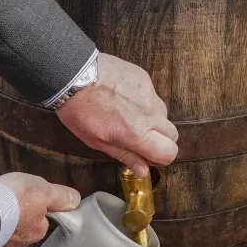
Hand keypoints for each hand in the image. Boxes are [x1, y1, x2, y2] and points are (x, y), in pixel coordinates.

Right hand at [0, 172, 81, 246]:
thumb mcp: (42, 189)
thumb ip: (59, 196)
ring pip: (6, 235)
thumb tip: (74, 200)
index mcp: (37, 230)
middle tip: (10, 203)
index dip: (36, 207)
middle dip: (18, 218)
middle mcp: (21, 243)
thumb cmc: (10, 199)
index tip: (28, 200)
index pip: (42, 220)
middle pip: (24, 229)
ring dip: (2, 225)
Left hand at [55, 53, 178, 177]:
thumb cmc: (80, 110)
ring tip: (129, 117)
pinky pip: (153, 96)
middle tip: (140, 139)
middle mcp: (148, 114)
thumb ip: (125, 156)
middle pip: (173, 135)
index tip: (148, 156)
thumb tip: (143, 171)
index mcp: (136, 133)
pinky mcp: (145, 79)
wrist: (73, 75)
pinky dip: (144, 102)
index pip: (169, 152)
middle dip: (161, 141)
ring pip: (163, 114)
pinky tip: (125, 100)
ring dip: (153, 120)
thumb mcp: (98, 141)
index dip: (160, 158)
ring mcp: (149, 94)